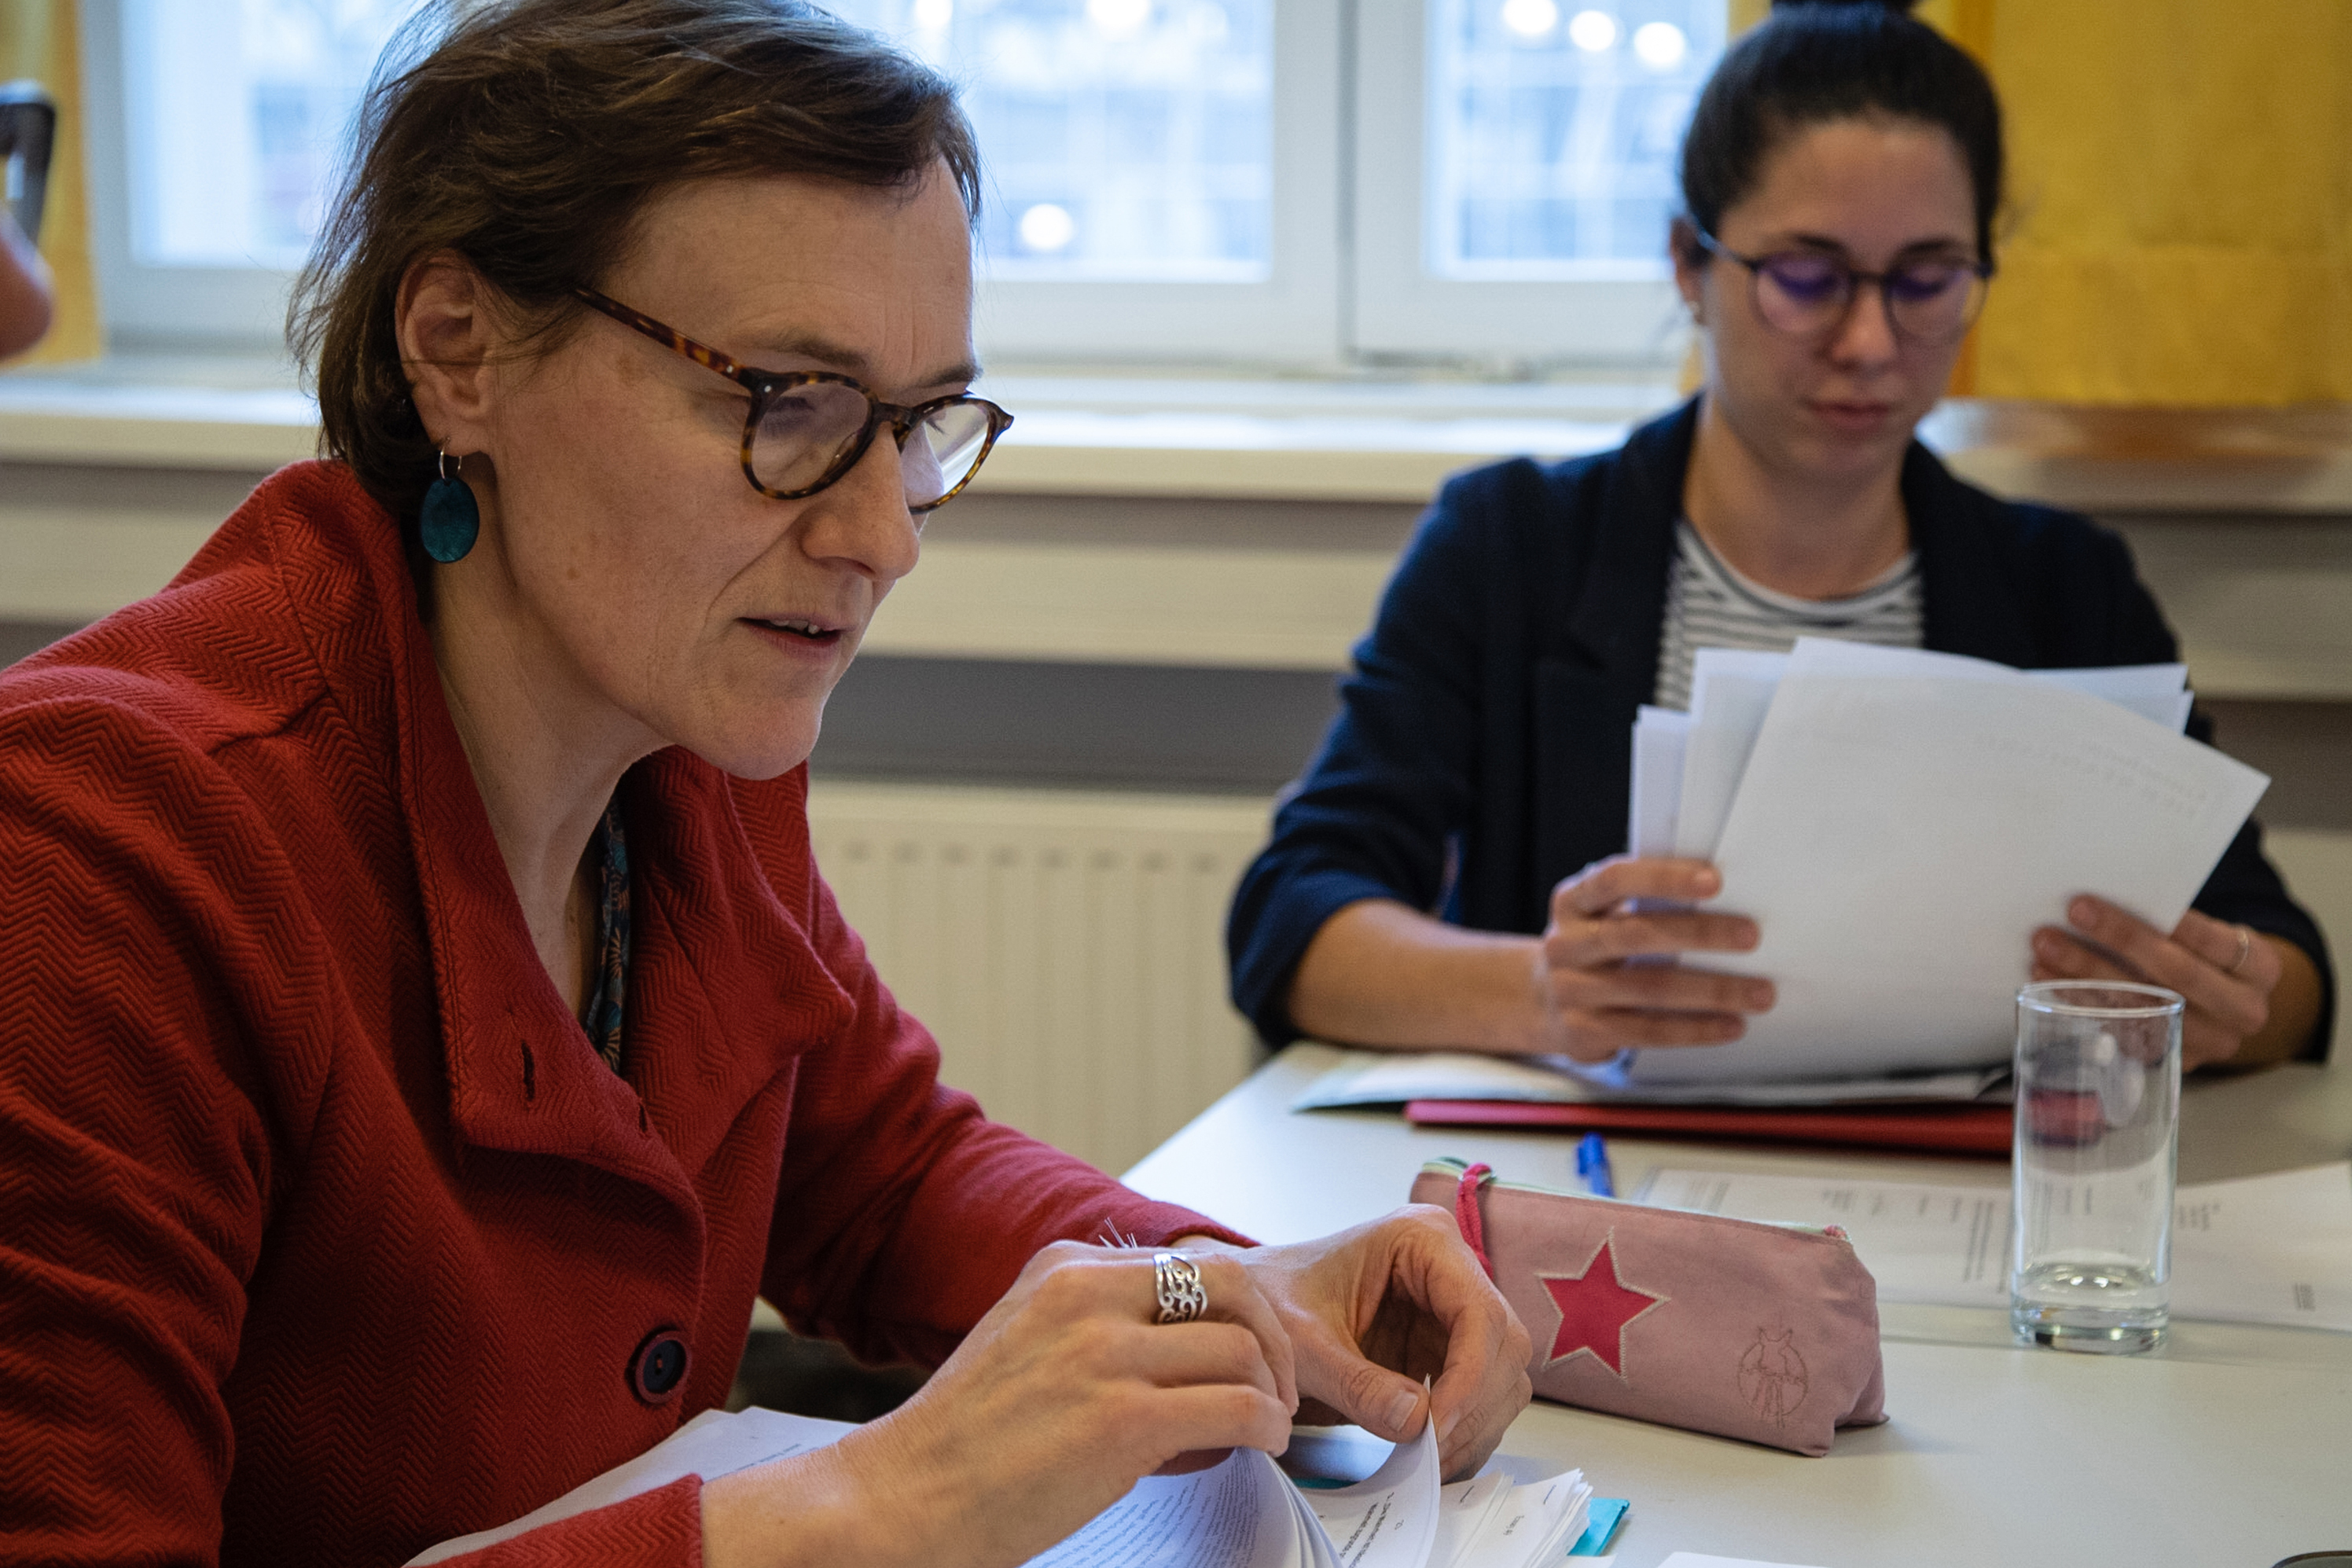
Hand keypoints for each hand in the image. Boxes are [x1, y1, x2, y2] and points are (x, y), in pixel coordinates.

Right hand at [704, 1243, 1296, 1567]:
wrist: (904, 1497)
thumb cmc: (963, 1441)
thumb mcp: (1026, 1338)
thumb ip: (1092, 1320)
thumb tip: (1179, 1335)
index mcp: (1064, 1269)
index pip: (1188, 1263)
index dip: (1237, 1311)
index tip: (1250, 1349)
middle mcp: (1085, 1296)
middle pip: (1232, 1285)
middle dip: (1272, 1335)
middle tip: (1278, 1383)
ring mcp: (1103, 1356)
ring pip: (1243, 1350)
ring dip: (1275, 1392)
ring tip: (1272, 1424)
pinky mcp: (1121, 1420)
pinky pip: (1237, 1408)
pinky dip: (1267, 1428)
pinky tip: (1262, 1446)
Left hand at [1221, 1206, 1531, 1480]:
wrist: (1246, 1307)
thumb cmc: (1269, 1303)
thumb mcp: (1302, 1345)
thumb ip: (1356, 1384)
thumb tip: (1418, 1422)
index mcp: (1422, 1240)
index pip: (1478, 1312)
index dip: (1469, 1375)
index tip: (1436, 1427)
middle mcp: (1451, 1269)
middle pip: (1503, 1347)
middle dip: (1473, 1406)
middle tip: (1431, 1455)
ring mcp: (1451, 1310)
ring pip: (1501, 1377)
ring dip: (1472, 1426)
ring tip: (1427, 1463)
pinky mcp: (1444, 1348)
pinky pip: (1478, 1397)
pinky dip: (1462, 1432)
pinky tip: (1429, 1456)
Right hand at [1532, 855, 1773, 1061]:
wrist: (1543, 1001)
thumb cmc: (1597, 948)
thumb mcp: (1604, 915)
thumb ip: (1645, 903)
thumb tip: (1726, 899)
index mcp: (1573, 902)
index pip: (1614, 880)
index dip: (1663, 878)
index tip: (1714, 881)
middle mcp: (1565, 945)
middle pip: (1635, 935)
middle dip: (1700, 934)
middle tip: (1750, 935)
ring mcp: (1570, 991)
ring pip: (1649, 988)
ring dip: (1712, 990)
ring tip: (1759, 992)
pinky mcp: (1584, 1033)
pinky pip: (1647, 1031)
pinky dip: (1695, 1029)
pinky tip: (1731, 1025)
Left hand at [2032, 897, 2285, 1070]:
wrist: (2230, 1005)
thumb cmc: (2209, 956)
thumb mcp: (2213, 937)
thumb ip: (2175, 923)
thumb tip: (2098, 900)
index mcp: (2261, 969)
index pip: (2207, 939)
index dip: (2149, 921)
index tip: (2090, 902)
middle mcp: (2245, 1011)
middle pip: (2174, 975)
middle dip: (2116, 943)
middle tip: (2065, 918)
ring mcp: (2213, 1043)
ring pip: (2143, 1007)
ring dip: (2086, 977)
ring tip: (2045, 950)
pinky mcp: (2176, 1061)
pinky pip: (2123, 1031)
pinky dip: (2083, 1003)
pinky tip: (2051, 982)